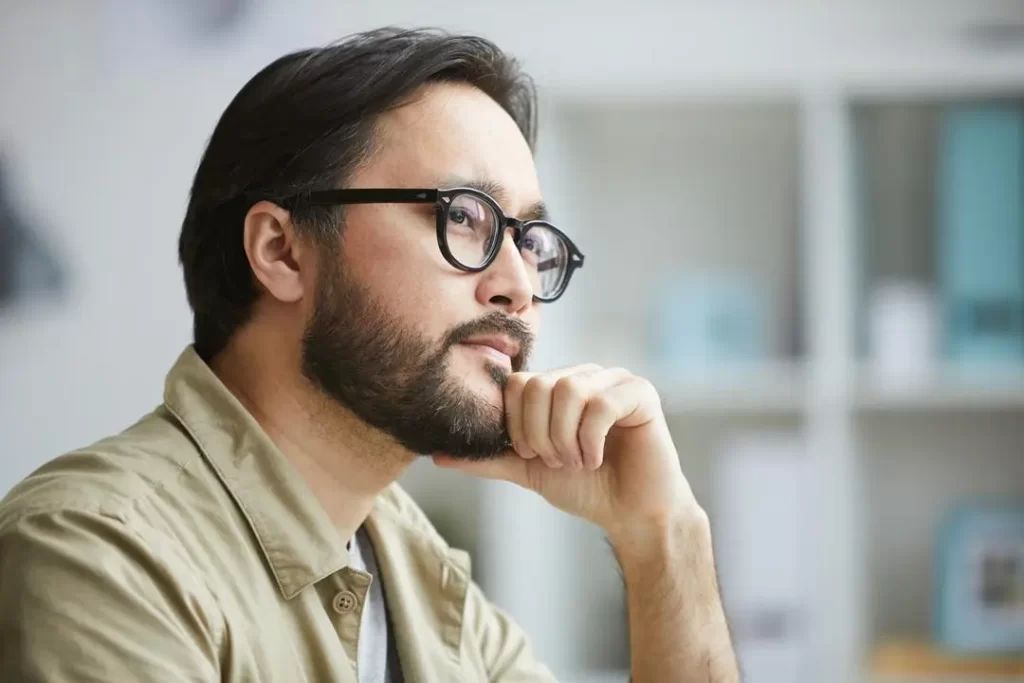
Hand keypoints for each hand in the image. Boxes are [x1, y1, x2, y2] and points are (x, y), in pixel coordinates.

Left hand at [433, 364, 700, 539]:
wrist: (632, 515)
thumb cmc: (586, 489)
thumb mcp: (529, 471)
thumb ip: (489, 458)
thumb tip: (436, 455)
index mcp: (558, 387)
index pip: (518, 384)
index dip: (517, 424)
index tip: (532, 455)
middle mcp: (585, 375)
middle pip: (538, 385)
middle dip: (539, 434)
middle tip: (556, 461)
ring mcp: (614, 380)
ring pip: (568, 391)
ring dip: (565, 439)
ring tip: (577, 462)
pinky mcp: (640, 394)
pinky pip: (600, 404)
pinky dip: (590, 440)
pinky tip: (596, 459)